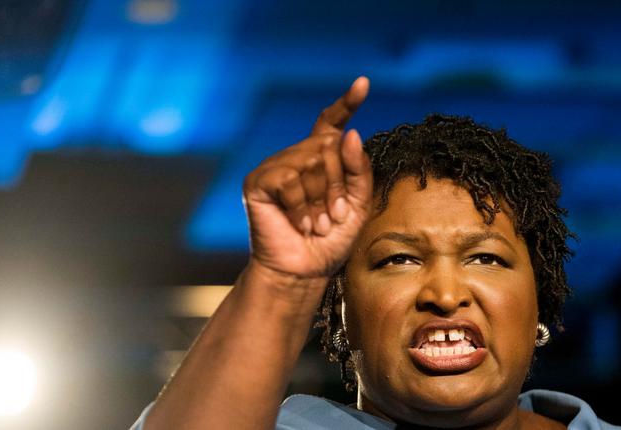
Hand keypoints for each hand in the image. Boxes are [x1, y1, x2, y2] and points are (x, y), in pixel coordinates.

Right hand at [243, 77, 372, 278]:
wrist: (304, 271)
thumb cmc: (331, 241)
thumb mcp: (358, 204)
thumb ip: (359, 170)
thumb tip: (349, 134)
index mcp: (320, 160)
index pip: (331, 124)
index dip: (346, 103)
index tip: (363, 83)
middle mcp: (296, 157)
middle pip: (328, 147)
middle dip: (338, 186)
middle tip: (332, 217)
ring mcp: (275, 167)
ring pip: (310, 162)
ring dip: (320, 199)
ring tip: (315, 224)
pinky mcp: (257, 182)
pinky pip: (289, 178)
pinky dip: (300, 205)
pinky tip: (298, 223)